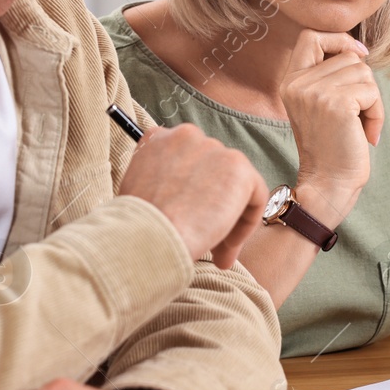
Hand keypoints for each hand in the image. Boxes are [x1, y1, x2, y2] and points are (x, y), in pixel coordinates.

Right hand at [118, 122, 267, 269]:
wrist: (146, 235)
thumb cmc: (135, 226)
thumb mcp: (137, 193)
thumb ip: (162, 184)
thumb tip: (185, 202)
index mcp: (158, 138)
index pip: (186, 161)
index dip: (190, 195)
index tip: (186, 222)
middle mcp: (187, 135)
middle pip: (213, 173)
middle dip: (211, 209)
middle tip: (206, 244)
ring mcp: (214, 148)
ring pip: (234, 187)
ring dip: (228, 221)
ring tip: (217, 255)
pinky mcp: (238, 167)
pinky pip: (255, 197)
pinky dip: (246, 225)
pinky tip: (226, 248)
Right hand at [281, 29, 383, 209]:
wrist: (328, 184)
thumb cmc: (331, 148)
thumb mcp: (321, 105)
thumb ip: (330, 76)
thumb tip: (360, 49)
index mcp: (290, 82)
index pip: (310, 36)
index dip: (338, 39)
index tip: (358, 56)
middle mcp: (297, 83)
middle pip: (348, 56)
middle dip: (363, 83)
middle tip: (358, 114)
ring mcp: (315, 92)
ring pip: (363, 72)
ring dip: (372, 100)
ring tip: (360, 126)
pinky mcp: (337, 103)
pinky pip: (372, 92)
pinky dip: (377, 114)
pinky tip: (367, 135)